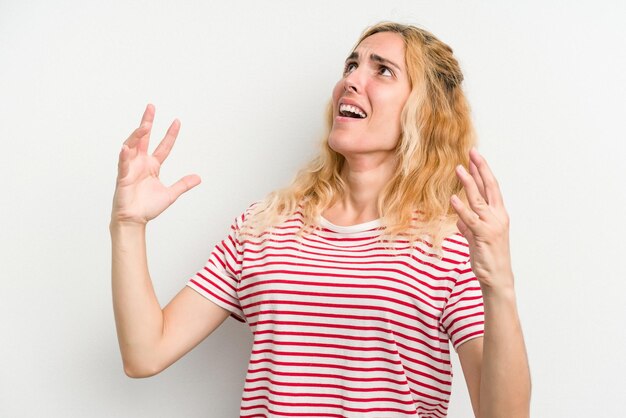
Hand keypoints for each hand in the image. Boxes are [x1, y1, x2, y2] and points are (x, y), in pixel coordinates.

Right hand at [111, 104, 200, 224]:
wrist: (135, 220)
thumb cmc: (147, 207)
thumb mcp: (170, 194)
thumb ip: (183, 184)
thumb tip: (198, 178)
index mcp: (152, 166)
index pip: (163, 146)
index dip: (170, 134)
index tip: (177, 121)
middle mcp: (140, 163)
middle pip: (144, 138)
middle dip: (147, 122)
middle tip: (151, 107)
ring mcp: (130, 168)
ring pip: (132, 146)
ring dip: (137, 135)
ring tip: (145, 125)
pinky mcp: (122, 177)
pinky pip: (122, 164)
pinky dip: (124, 156)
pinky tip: (126, 148)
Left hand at [450, 148, 512, 290]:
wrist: (496, 277)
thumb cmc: (488, 257)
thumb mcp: (476, 238)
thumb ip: (469, 226)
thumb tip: (460, 219)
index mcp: (498, 214)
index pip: (491, 187)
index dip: (483, 171)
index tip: (475, 157)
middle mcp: (498, 216)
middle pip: (489, 187)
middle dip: (480, 168)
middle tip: (472, 152)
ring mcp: (492, 225)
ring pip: (479, 199)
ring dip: (468, 183)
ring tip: (458, 168)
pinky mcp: (483, 235)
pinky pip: (470, 219)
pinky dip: (461, 208)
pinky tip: (454, 198)